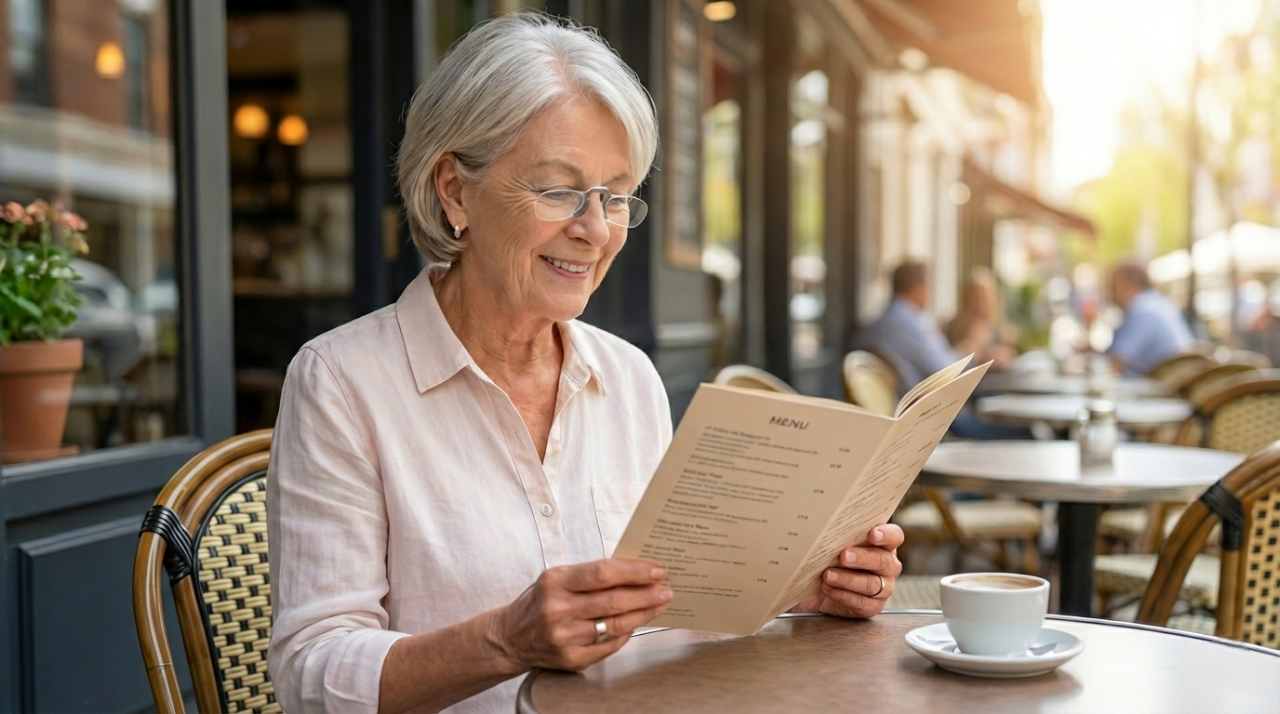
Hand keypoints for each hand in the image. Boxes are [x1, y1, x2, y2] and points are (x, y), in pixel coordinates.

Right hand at [493, 559, 671, 671]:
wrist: (511, 637)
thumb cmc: (540, 602)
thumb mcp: (557, 578)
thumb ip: (591, 575)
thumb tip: (635, 572)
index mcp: (555, 582)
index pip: (603, 573)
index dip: (634, 572)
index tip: (657, 570)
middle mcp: (557, 610)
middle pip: (613, 601)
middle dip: (646, 594)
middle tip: (666, 589)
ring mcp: (564, 637)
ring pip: (615, 624)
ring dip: (643, 614)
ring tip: (659, 604)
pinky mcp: (571, 659)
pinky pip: (609, 645)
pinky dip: (626, 633)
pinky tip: (636, 623)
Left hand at [793, 524, 903, 618]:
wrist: (820, 589)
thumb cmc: (833, 560)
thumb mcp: (835, 545)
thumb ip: (838, 536)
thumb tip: (821, 525)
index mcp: (884, 545)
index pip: (894, 536)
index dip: (886, 534)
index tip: (872, 534)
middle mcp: (888, 566)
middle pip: (883, 561)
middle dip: (862, 558)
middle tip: (843, 556)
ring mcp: (884, 588)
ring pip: (871, 584)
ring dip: (848, 579)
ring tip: (828, 575)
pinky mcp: (873, 606)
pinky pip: (862, 603)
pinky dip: (843, 595)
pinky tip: (828, 589)